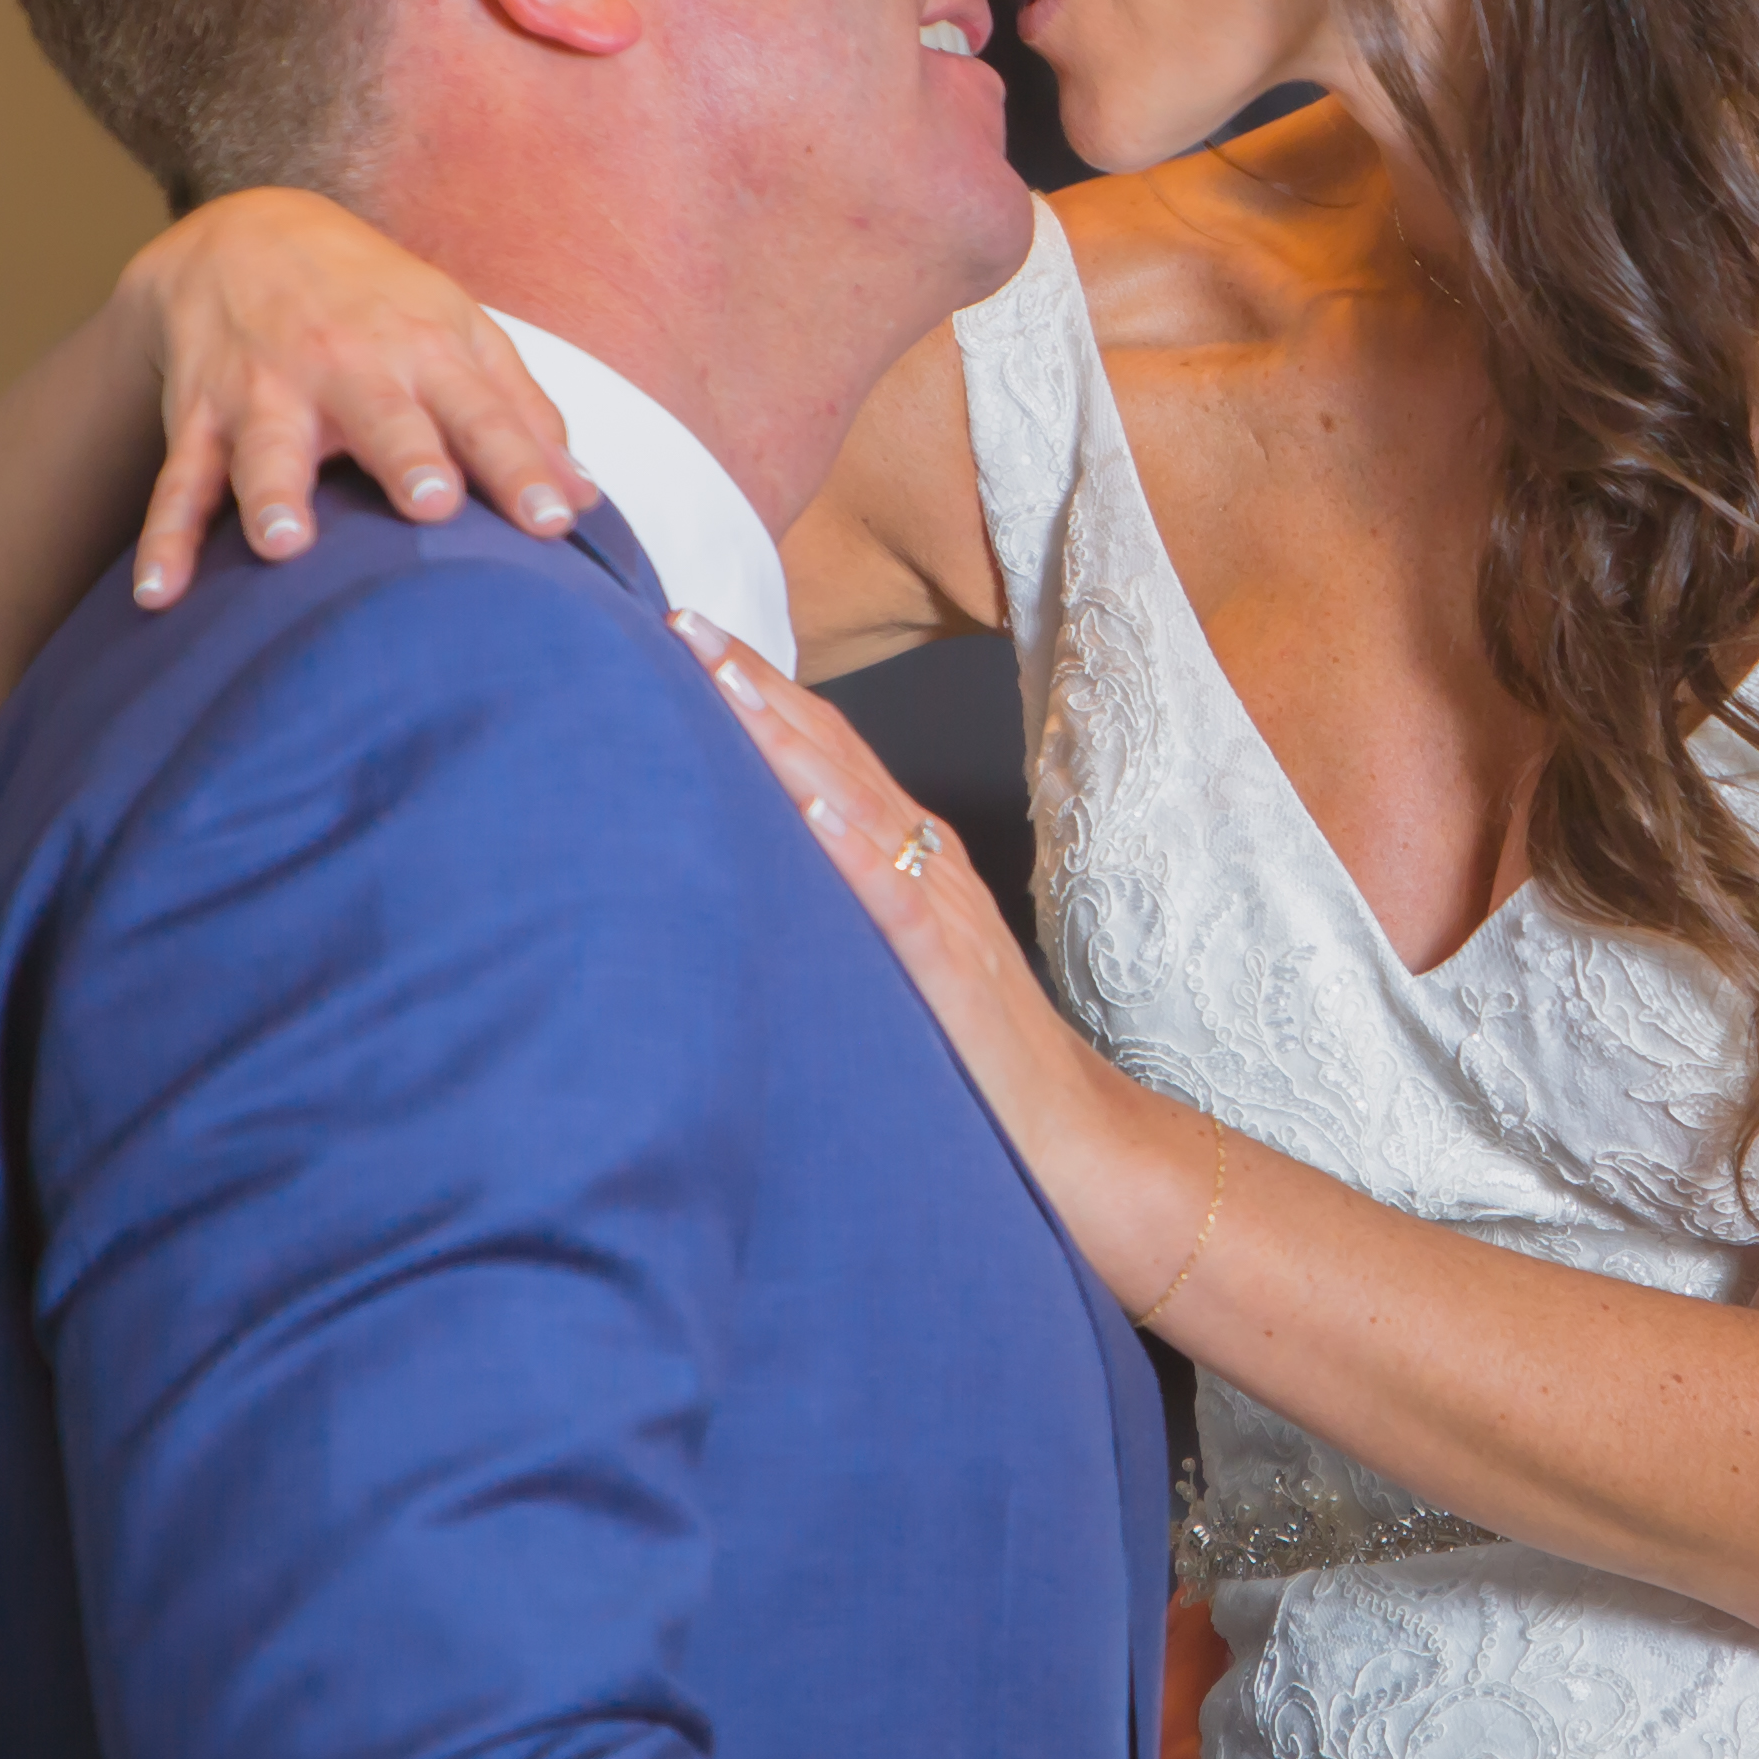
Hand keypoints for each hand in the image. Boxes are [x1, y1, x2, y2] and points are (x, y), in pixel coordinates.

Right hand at [109, 188, 598, 606]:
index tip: (554, 521)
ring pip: (266, 448)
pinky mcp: (199, 415)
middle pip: (381, 417)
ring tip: (283, 545)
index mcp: (423, 351)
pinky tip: (160, 593)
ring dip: (272, 494)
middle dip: (404, 457)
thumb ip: (520, 413)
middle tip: (430, 504)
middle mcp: (345, 367)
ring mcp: (266, 392)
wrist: (245, 235)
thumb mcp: (456, 331)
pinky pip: (178, 481)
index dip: (520, 465)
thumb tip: (585, 497)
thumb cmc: (377, 303)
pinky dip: (165, 537)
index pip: (483, 412)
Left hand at [668, 612, 1199, 1284]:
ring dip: (787, 734)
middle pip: (832, 751)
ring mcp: (943, 912)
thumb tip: (740, 886)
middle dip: (753, 681)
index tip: (679, 629)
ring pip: (855, 801)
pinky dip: (849, 843)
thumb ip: (833, 919)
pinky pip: (896, 897)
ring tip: (721, 674)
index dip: (755, 691)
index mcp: (905, 861)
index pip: (822, 754)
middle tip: (676, 613)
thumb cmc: (978, 1068)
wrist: (1082, 1145)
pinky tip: (805, 803)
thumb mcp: (888, 971)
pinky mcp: (953, 973)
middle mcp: (924, 866)